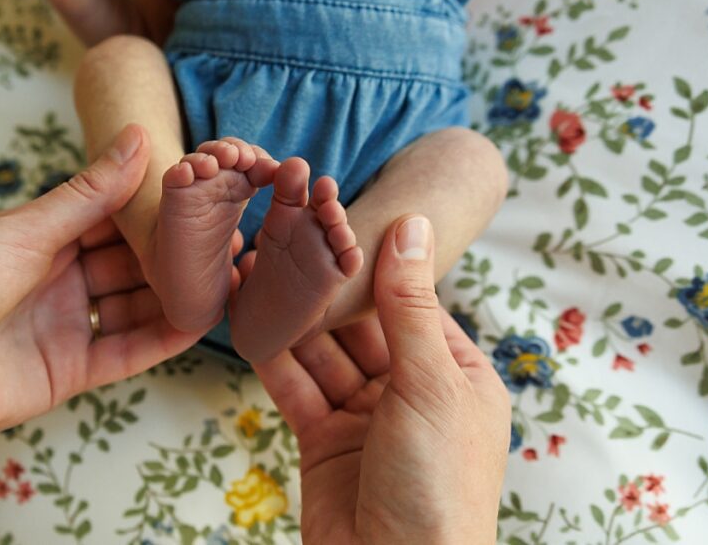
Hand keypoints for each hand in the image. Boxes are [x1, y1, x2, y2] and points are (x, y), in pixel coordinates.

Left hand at [0, 125, 201, 453]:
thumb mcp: (27, 229)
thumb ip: (90, 193)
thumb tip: (137, 137)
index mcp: (45, 240)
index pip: (113, 220)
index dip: (156, 210)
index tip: (200, 195)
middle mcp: (60, 281)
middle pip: (130, 265)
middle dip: (174, 254)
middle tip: (226, 236)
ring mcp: (67, 326)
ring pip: (136, 307)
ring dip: (176, 295)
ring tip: (224, 276)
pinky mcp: (71, 371)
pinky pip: (128, 352)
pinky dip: (163, 338)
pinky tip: (198, 321)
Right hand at [255, 216, 509, 543]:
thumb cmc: (437, 485)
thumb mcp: (430, 383)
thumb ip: (410, 305)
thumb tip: (413, 225)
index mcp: (457, 375)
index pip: (412, 303)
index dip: (375, 264)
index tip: (338, 222)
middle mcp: (412, 392)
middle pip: (362, 326)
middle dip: (326, 292)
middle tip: (286, 243)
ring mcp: (366, 418)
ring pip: (324, 355)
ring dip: (293, 320)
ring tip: (257, 274)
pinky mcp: (325, 442)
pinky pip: (298, 389)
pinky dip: (274, 359)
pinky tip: (250, 323)